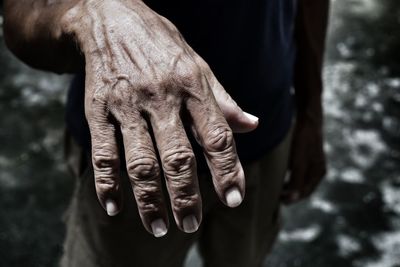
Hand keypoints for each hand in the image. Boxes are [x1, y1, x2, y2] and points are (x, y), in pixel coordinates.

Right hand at [62, 0, 257, 236]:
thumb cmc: (162, 48)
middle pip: (177, 155)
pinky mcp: (97, 109)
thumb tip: (252, 126)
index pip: (216, 135)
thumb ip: (223, 102)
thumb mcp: (199, 66)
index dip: (227, 169)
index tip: (233, 199)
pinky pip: (102, 152)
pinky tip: (115, 208)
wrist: (111, 19)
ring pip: (140, 160)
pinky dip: (107, 183)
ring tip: (161, 228)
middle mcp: (161, 97)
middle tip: (191, 225)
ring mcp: (126, 104)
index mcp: (193, 86)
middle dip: (186, 195)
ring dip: (150, 199)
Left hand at [281, 116, 325, 203]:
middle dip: (290, 194)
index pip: (304, 192)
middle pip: (303, 188)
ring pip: (301, 181)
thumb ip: (297, 178)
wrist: (308, 119)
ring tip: (276, 189)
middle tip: (275, 197)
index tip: (278, 200)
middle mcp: (318, 170)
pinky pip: (299, 173)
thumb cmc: (303, 139)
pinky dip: (291, 177)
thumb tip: (294, 197)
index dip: (292, 198)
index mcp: (318, 172)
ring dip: (290, 187)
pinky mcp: (307, 157)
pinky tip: (280, 176)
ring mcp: (313, 163)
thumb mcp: (299, 160)